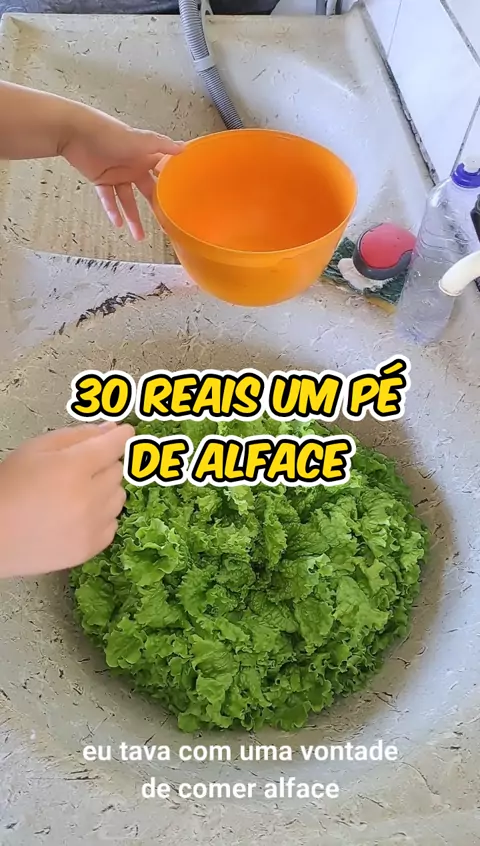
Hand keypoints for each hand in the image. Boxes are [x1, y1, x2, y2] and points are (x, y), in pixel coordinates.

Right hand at [0, 422, 133, 577]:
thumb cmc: (8, 488)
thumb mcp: (36, 449)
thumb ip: (77, 436)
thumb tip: (110, 429)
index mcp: (73, 469)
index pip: (113, 446)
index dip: (120, 436)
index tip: (124, 432)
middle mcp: (88, 498)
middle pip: (118, 471)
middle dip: (104, 464)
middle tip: (81, 468)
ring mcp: (91, 526)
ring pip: (119, 497)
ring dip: (105, 490)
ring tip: (77, 493)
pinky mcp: (91, 548)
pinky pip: (113, 523)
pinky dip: (101, 516)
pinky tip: (78, 514)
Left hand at [62, 107, 183, 240]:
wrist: (77, 132)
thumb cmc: (110, 133)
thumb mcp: (140, 139)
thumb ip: (162, 145)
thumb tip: (184, 148)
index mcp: (145, 156)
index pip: (161, 173)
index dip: (170, 185)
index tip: (181, 201)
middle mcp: (133, 166)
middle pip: (146, 191)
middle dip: (154, 208)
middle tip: (163, 226)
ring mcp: (117, 174)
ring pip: (128, 200)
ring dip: (133, 218)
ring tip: (139, 237)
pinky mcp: (101, 179)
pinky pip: (108, 198)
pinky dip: (112, 210)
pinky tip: (118, 224)